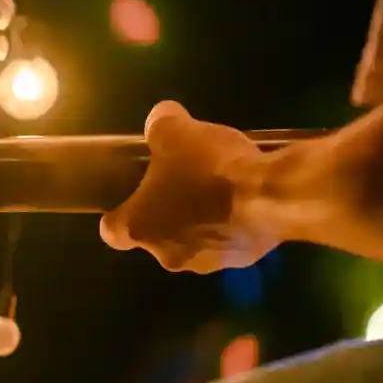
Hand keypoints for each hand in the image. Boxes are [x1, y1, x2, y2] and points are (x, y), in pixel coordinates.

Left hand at [100, 101, 277, 272]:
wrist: (270, 196)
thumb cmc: (208, 168)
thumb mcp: (175, 131)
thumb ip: (159, 124)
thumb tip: (160, 119)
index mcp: (139, 228)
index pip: (112, 231)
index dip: (118, 213)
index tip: (130, 197)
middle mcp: (167, 255)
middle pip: (156, 234)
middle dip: (165, 211)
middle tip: (180, 181)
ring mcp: (206, 262)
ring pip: (191, 240)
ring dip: (199, 219)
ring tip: (216, 187)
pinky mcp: (240, 261)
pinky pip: (225, 241)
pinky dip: (229, 224)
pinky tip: (242, 198)